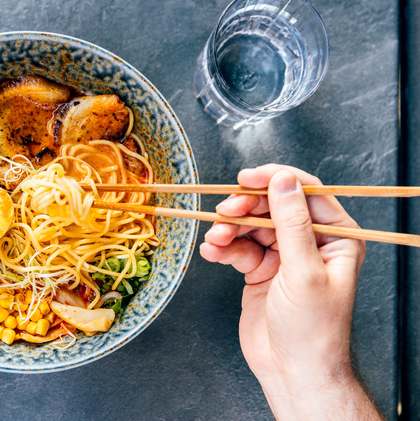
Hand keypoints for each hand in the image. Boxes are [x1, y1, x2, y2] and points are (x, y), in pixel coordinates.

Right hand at [199, 164, 381, 419]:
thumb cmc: (312, 329)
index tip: (246, 178)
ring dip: (229, 229)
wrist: (291, 370)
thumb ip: (292, 223)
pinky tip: (212, 252)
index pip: (306, 194)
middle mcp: (310, 242)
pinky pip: (237, 247)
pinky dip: (222, 248)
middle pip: (272, 207)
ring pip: (251, 226)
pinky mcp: (259, 270)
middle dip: (246, 208)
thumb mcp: (303, 271)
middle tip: (225, 212)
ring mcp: (283, 256)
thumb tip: (283, 180)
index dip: (275, 181)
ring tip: (215, 239)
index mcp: (337, 238)